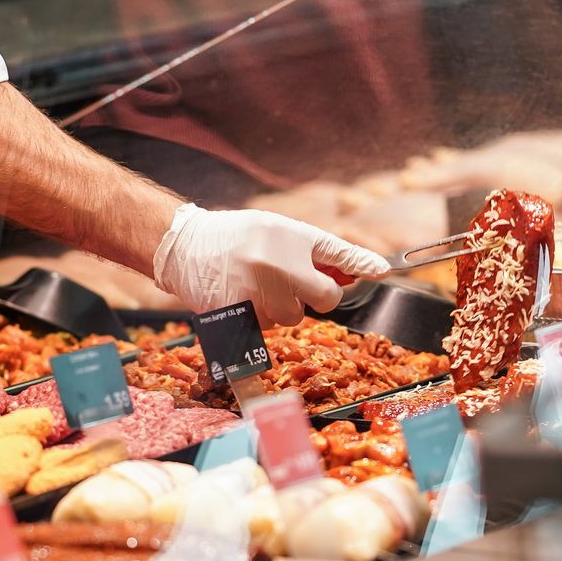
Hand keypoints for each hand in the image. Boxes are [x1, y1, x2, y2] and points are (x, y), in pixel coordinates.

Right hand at [152, 204, 388, 325]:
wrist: (186, 246)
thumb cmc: (242, 235)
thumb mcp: (286, 230)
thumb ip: (327, 253)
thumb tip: (373, 271)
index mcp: (292, 244)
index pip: (337, 269)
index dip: (351, 274)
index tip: (375, 273)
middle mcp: (278, 271)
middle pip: (319, 304)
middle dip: (309, 295)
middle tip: (285, 277)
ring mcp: (257, 298)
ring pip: (290, 319)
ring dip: (279, 307)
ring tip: (254, 282)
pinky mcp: (238, 319)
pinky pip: (266, 329)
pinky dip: (258, 318)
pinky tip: (240, 295)